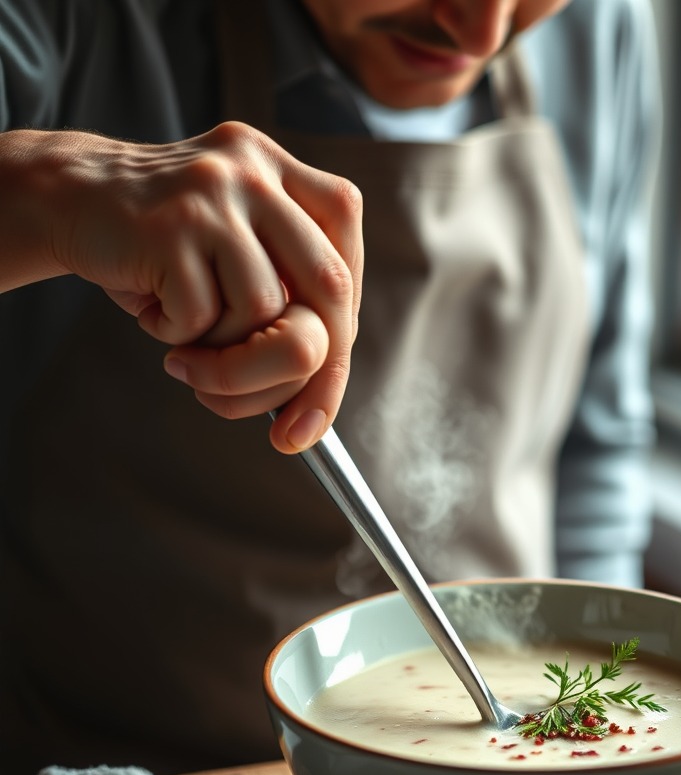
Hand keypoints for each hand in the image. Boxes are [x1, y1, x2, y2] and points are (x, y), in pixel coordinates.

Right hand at [6, 122, 362, 452]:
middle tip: (286, 428)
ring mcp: (215, 193)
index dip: (343, 348)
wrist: (68, 201)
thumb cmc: (166, 248)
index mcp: (289, 179)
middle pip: (329, 291)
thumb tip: (321, 398)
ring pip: (264, 311)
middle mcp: (260, 174)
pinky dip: (179, 336)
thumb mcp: (242, 263)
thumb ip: (292, 303)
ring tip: (189, 338)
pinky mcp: (170, 224)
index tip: (321, 407)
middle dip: (311, 375)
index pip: (346, 271)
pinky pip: (202, 316)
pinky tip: (155, 309)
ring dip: (227, 355)